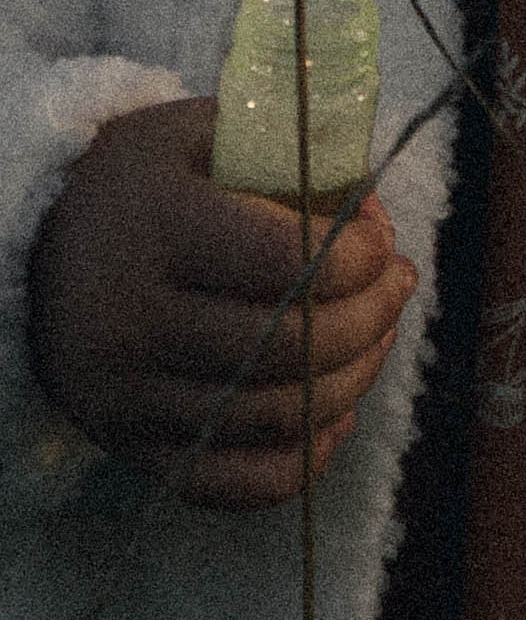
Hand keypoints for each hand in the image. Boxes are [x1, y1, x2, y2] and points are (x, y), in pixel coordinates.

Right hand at [26, 98, 418, 509]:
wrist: (32, 252)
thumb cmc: (141, 185)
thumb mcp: (203, 135)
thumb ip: (296, 157)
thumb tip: (375, 220)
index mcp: (159, 229)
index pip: (289, 262)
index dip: (361, 258)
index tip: (378, 243)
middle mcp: (135, 322)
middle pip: (293, 347)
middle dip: (374, 317)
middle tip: (396, 285)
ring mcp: (129, 397)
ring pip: (277, 418)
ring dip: (355, 379)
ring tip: (376, 335)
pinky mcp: (132, 448)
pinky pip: (235, 484)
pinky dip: (302, 460)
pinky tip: (333, 414)